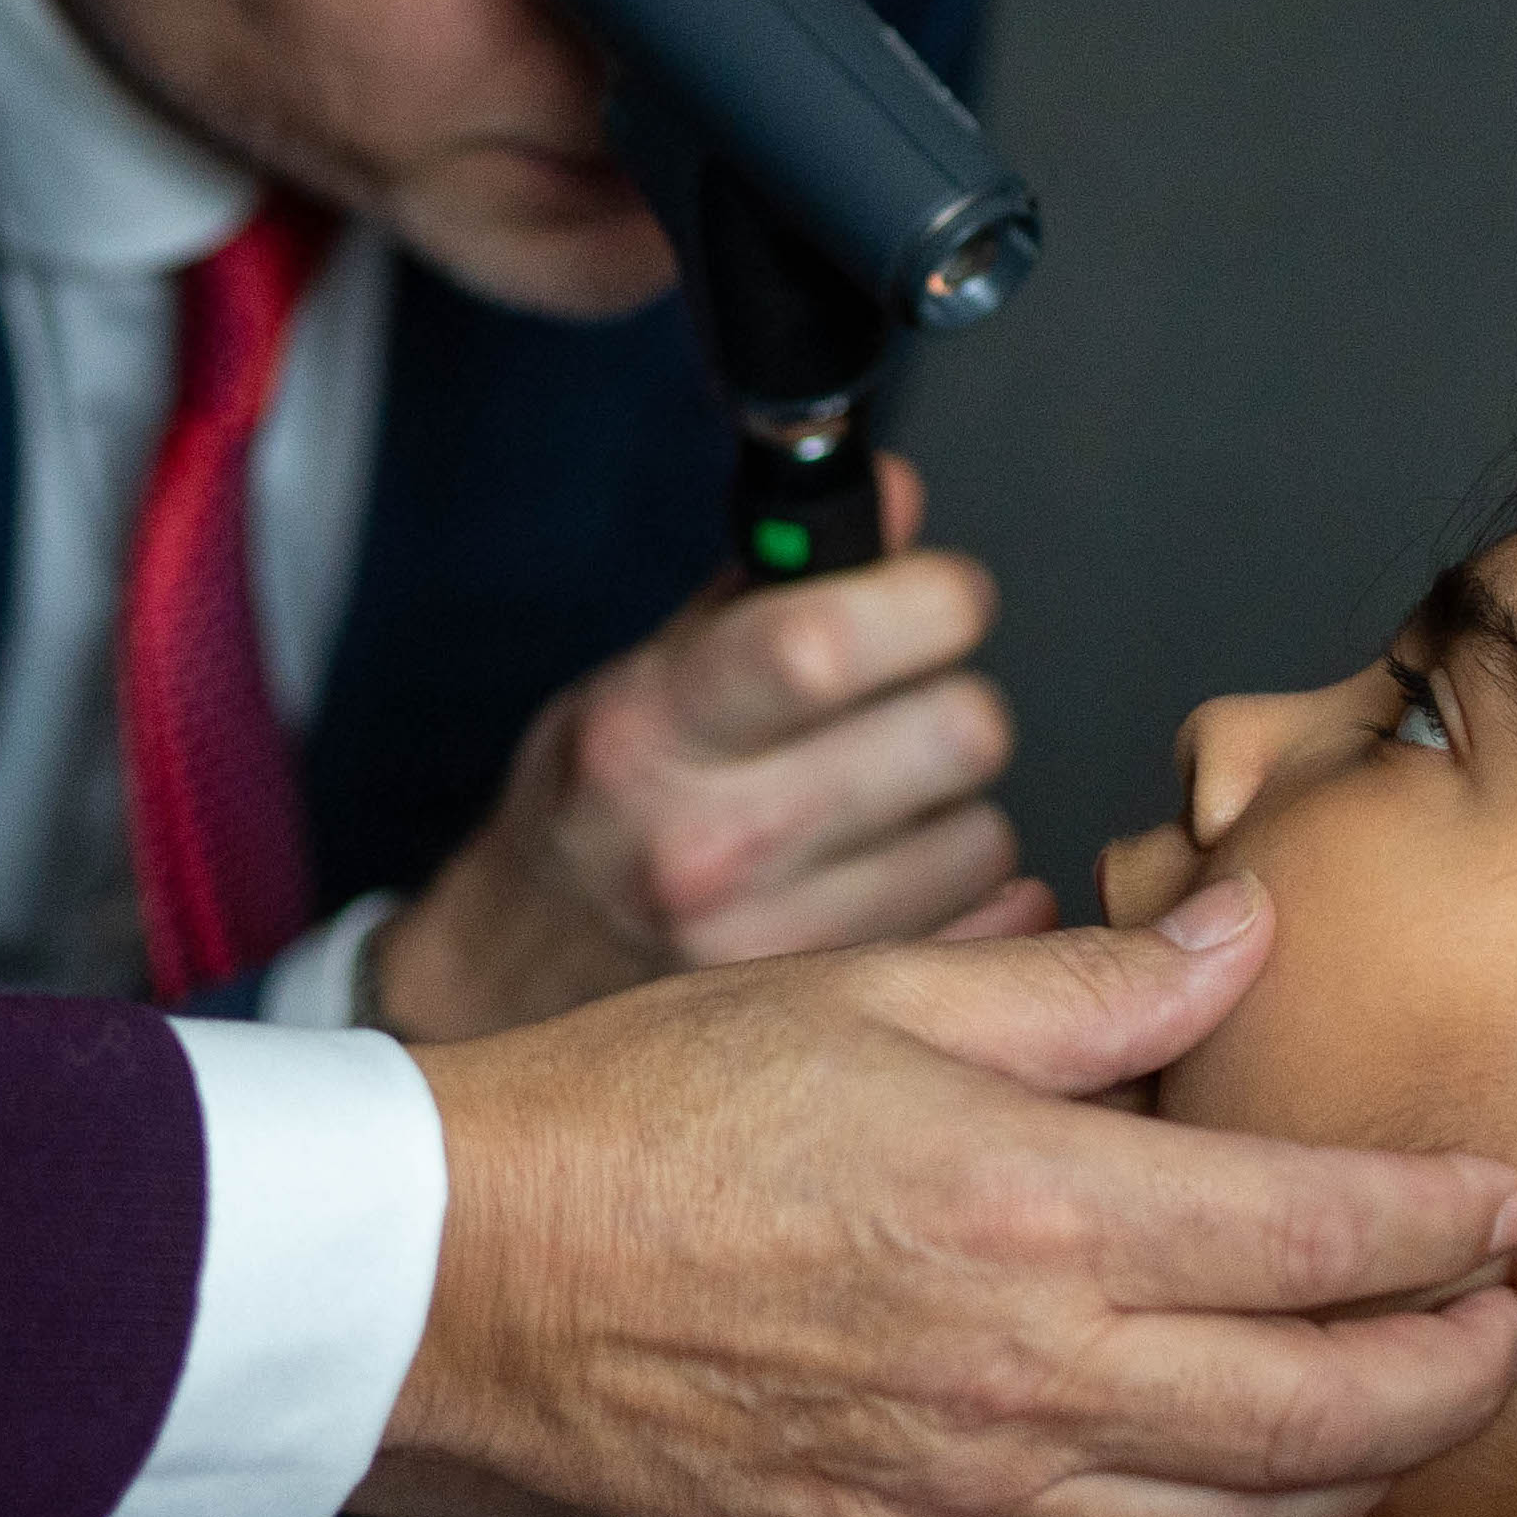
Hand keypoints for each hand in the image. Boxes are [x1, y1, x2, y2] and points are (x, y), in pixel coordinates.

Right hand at [363, 876, 1516, 1516]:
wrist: (473, 1277)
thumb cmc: (653, 1109)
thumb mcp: (884, 988)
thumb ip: (1093, 981)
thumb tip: (1240, 934)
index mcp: (1042, 1209)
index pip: (1328, 1233)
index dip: (1448, 1219)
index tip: (1503, 1196)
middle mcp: (1034, 1373)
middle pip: (1334, 1411)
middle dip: (1454, 1368)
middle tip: (1501, 1318)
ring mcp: (976, 1490)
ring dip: (1362, 1471)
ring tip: (1408, 1404)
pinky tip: (1240, 1481)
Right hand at [375, 458, 1044, 1045]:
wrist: (527, 971)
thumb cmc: (600, 801)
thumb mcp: (654, 667)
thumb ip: (781, 580)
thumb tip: (901, 498)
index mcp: (650, 729)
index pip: (823, 644)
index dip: (924, 598)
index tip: (940, 595)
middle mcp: (704, 844)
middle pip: (952, 735)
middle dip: (952, 700)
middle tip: (901, 709)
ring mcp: (770, 946)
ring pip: (984, 836)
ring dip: (954, 810)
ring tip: (875, 810)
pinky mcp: (828, 1017)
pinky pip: (990, 927)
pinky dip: (970, 898)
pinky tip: (896, 877)